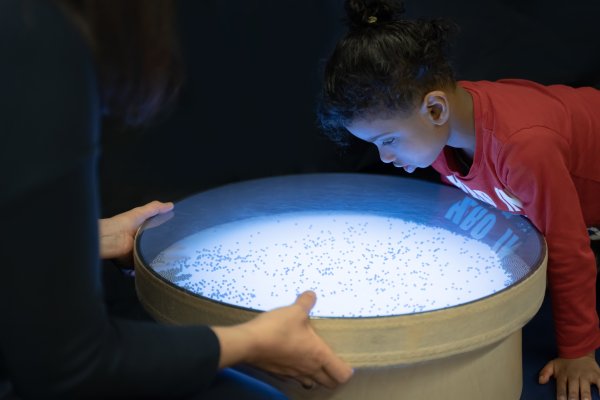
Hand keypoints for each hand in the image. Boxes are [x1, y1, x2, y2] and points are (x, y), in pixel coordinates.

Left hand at [99, 200, 173, 265]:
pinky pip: (145, 264)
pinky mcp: (136, 261)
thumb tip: (171, 205)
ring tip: (173, 259)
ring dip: (160, 257)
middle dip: (166, 246)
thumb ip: (155, 209)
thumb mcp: (141, 212)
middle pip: (157, 243)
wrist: (111, 238)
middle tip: (179, 248)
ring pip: (153, 254)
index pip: (158, 229)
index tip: (180, 232)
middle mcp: (142, 240)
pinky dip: (150, 266)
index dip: (168, 229)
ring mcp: (139, 251)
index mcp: (143, 228)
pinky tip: (160, 266)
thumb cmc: (125, 223)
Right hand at [212, 291, 353, 389]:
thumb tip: (311, 295)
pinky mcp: (279, 374)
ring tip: (313, 365)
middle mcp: (308, 368)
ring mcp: (293, 374)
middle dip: (332, 376)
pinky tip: (292, 362)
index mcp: (318, 355)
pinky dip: (297, 374)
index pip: (341, 374)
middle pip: (329, 383)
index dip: (347, 371)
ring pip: (311, 383)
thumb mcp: (295, 311)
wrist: (249, 343)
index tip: (347, 363)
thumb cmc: (277, 329)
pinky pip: (294, 379)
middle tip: (331, 365)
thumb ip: (306, 302)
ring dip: (315, 377)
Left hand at [539, 351, 599, 399]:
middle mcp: (574, 376)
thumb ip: (545, 373)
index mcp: (563, 375)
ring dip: (585, 396)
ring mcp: (585, 376)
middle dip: (573, 398)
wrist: (578, 350)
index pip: (561, 388)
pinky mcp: (596, 375)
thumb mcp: (552, 365)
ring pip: (585, 389)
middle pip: (573, 390)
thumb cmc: (564, 362)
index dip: (561, 396)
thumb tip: (540, 381)